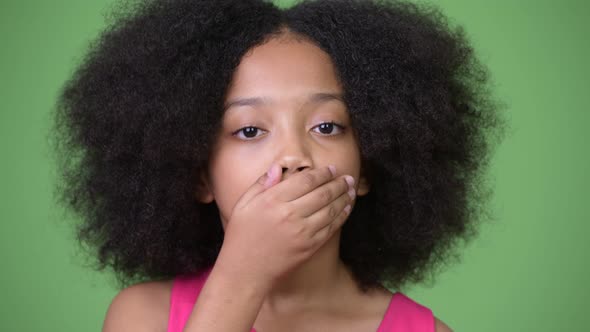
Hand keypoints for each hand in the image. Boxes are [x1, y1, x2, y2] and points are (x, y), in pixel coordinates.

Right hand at [215, 163, 355, 290]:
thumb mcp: (243, 204)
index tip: (331, 169)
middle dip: (338, 183)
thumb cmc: (241, 236)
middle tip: (347, 177)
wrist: (246, 271)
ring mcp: (302, 231)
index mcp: (273, 200)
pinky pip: (331, 227)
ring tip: (350, 190)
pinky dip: (341, 216)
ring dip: (344, 198)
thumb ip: (261, 184)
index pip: (305, 180)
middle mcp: (290, 214)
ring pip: (331, 209)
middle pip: (322, 193)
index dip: (322, 173)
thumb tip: (278, 167)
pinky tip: (346, 208)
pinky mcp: (310, 246)